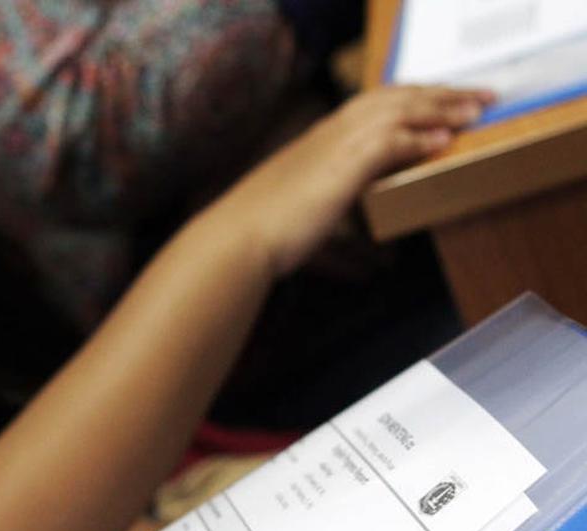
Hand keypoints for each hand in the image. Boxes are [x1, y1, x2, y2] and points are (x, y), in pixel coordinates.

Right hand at [213, 85, 495, 276]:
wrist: (236, 238)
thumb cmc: (260, 234)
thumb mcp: (301, 215)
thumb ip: (332, 217)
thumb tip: (366, 254)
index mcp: (317, 141)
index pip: (372, 104)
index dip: (409, 99)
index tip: (439, 100)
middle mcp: (326, 135)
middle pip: (392, 98)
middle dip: (437, 94)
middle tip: (475, 97)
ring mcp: (333, 148)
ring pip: (397, 111)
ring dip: (440, 108)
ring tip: (473, 111)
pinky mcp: (340, 168)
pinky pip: (388, 141)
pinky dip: (418, 137)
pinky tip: (442, 141)